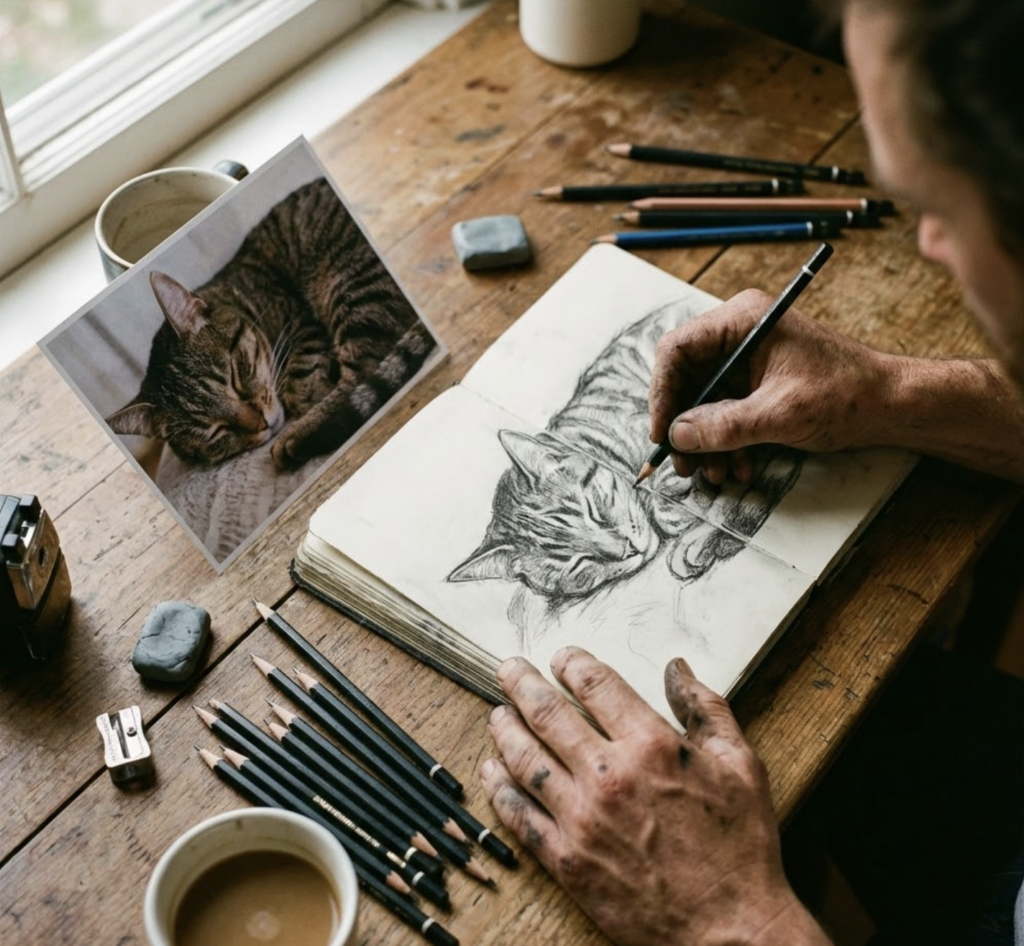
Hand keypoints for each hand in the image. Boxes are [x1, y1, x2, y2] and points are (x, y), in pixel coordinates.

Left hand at [480, 647, 830, 945]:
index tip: (562, 658)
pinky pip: (520, 816)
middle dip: (522, 684)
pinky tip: (491, 771)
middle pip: (548, 714)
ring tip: (496, 713)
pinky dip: (499, 789)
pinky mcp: (567, 860)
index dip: (572, 663)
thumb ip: (706, 709)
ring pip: (525, 760)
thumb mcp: (742, 766)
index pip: (595, 684)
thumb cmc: (741, 849)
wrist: (731, 932)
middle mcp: (609, 775)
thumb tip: (677, 668)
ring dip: (505, 730)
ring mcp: (582, 819)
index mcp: (651, 745)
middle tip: (508, 669)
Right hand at [648, 289, 891, 483]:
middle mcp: (739, 334)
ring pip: (703, 401)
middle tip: (682, 463)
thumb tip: (678, 435)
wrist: (891, 407)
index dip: (663, 394)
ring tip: (713, 474)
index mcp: (742, 320)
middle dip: (684, 425)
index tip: (662, 433)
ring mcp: (748, 359)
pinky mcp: (757, 383)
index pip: (677, 350)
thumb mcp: (780, 414)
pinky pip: (725, 412)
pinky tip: (736, 466)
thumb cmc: (847, 395)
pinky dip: (725, 441)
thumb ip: (724, 426)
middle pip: (686, 378)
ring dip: (705, 441)